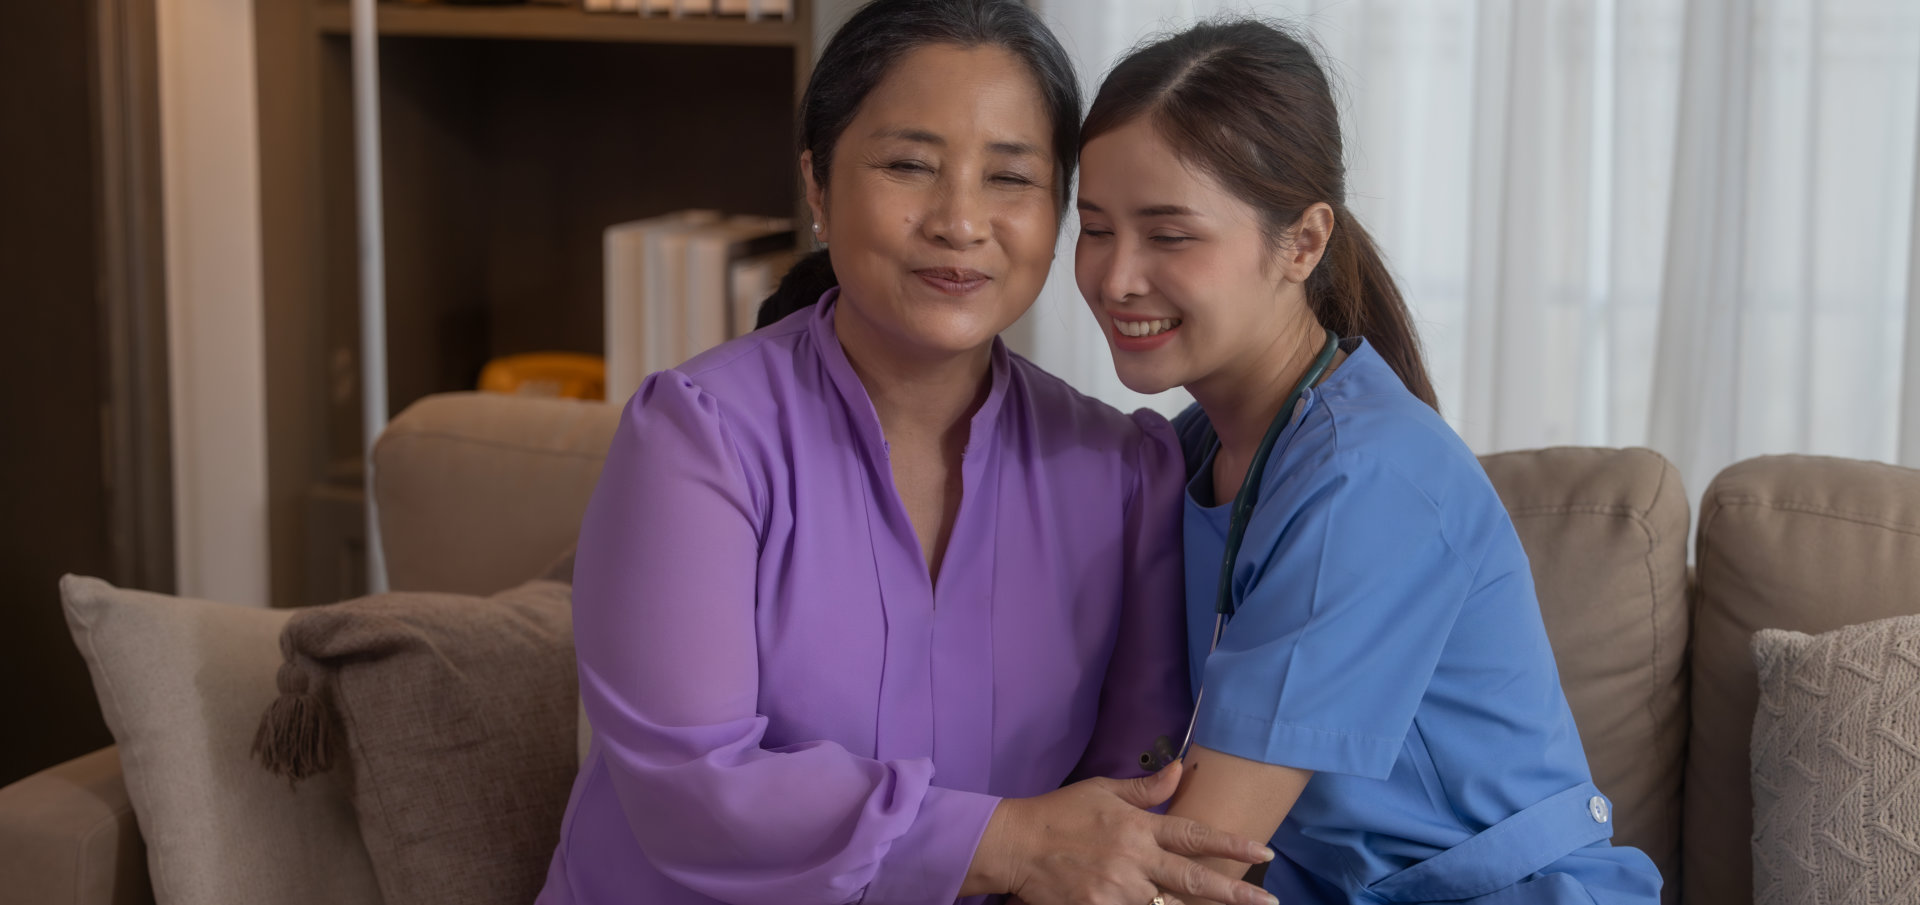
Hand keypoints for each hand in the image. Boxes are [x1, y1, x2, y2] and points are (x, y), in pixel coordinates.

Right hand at [970, 762, 1278, 904]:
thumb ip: (1145, 788)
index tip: (1265, 853)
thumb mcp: (1102, 791)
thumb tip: (1180, 769)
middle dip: (1236, 894)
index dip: (1233, 844)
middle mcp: (1134, 861)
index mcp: (1138, 828)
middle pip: (1194, 881)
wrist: (1014, 845)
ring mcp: (1117, 890)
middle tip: (1268, 902)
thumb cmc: (1059, 814)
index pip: (1195, 836)